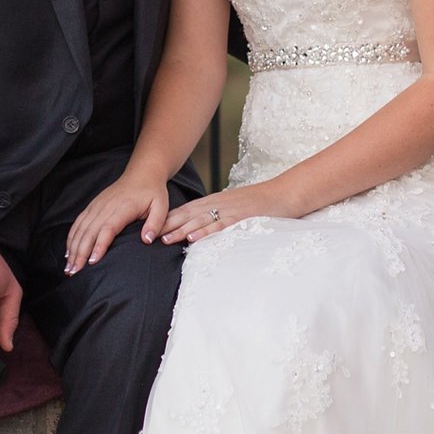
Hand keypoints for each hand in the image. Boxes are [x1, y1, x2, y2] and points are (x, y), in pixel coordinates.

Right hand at [64, 173, 173, 273]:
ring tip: (69, 267)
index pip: (108, 228)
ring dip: (73, 248)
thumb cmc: (152, 192)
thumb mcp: (161, 206)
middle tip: (74, 272)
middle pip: (89, 231)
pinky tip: (69, 251)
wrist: (142, 173)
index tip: (92, 261)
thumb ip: (155, 223)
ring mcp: (97, 205)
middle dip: (80, 253)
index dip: (99, 245)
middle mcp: (106, 206)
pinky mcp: (93, 206)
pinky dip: (72, 237)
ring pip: (81, 228)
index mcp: (123, 207)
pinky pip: (79, 222)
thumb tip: (147, 240)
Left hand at [156, 182, 284, 245]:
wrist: (284, 194)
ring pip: (200, 221)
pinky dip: (206, 232)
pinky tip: (194, 238)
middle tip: (149, 236)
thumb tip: (201, 230)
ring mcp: (229, 211)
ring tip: (165, 239)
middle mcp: (218, 204)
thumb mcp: (234, 208)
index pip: (187, 210)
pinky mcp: (241, 218)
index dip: (168, 219)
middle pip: (188, 215)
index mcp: (215, 202)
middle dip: (168, 225)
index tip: (150, 227)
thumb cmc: (260, 204)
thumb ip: (217, 217)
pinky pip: (220, 226)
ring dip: (181, 230)